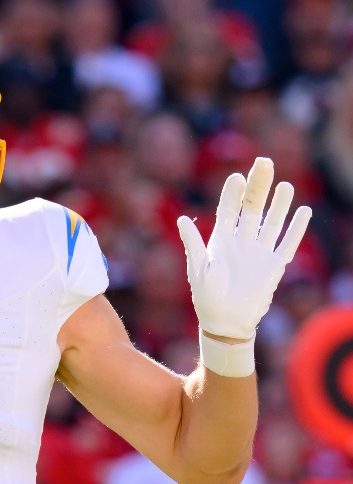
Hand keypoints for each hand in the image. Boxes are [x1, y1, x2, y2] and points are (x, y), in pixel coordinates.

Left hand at [177, 157, 311, 340]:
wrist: (225, 321)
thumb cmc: (206, 295)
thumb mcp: (197, 267)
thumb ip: (192, 242)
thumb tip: (180, 219)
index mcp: (221, 239)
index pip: (228, 209)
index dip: (232, 193)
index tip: (237, 176)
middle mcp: (241, 240)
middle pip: (252, 207)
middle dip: (258, 186)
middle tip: (264, 162)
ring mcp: (259, 251)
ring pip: (271, 221)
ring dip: (279, 204)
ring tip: (285, 184)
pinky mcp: (274, 265)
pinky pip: (287, 243)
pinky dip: (296, 229)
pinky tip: (303, 212)